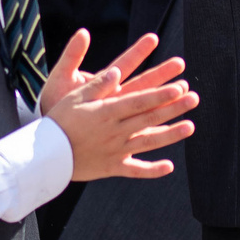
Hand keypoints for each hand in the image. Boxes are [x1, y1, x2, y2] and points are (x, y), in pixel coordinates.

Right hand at [39, 29, 197, 180]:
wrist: (44, 155)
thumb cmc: (58, 121)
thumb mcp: (75, 98)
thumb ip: (97, 85)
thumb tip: (117, 70)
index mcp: (106, 111)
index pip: (139, 100)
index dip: (161, 94)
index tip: (179, 87)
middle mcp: (115, 131)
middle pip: (149, 118)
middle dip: (173, 108)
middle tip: (194, 98)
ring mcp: (116, 150)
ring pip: (148, 142)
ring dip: (171, 135)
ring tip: (191, 127)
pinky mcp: (112, 167)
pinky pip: (135, 170)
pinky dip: (152, 170)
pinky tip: (169, 166)